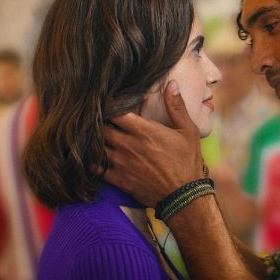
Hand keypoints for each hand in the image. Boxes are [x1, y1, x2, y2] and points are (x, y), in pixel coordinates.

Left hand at [102, 81, 204, 206]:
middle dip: (100, 123)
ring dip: (94, 141)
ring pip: (96, 146)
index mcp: (143, 130)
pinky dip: (91, 161)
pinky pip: (95, 168)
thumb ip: (176, 106)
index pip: (115, 111)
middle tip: (99, 120)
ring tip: (94, 137)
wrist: (183, 196)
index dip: (109, 106)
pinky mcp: (118, 179)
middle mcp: (128, 144)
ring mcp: (121, 163)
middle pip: (101, 127)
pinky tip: (94, 157)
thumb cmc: (188, 161)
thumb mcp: (188, 131)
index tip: (108, 104)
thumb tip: (172, 83)